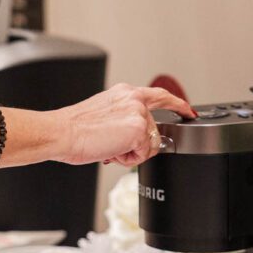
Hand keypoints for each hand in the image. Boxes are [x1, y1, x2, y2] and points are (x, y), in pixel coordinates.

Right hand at [49, 83, 195, 166]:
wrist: (63, 133)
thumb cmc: (75, 129)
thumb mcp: (105, 116)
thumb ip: (125, 120)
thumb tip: (137, 139)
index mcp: (125, 93)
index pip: (160, 96)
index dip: (178, 105)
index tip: (189, 112)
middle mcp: (134, 99)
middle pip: (154, 131)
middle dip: (138, 146)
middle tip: (113, 146)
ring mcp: (138, 113)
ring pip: (149, 145)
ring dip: (131, 153)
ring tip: (109, 147)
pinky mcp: (139, 130)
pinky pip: (143, 154)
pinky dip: (128, 159)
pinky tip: (112, 151)